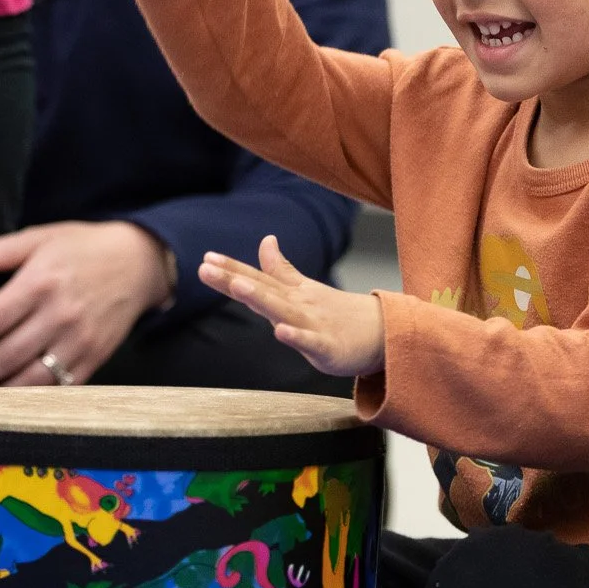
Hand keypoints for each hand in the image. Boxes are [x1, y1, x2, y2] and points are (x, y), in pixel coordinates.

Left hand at [0, 221, 172, 388]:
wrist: (140, 263)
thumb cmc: (85, 248)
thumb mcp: (44, 237)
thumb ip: (4, 249)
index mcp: (42, 282)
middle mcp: (60, 313)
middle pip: (9, 353)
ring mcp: (80, 338)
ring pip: (34, 376)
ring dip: (2, 391)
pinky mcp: (96, 355)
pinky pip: (62, 384)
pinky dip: (36, 396)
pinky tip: (15, 400)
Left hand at [198, 235, 383, 377]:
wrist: (383, 333)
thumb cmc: (339, 313)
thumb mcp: (305, 290)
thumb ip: (280, 269)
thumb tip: (265, 240)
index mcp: (292, 295)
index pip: (257, 279)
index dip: (231, 269)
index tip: (205, 259)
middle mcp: (300, 305)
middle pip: (263, 291)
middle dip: (235, 280)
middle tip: (207, 267)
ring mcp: (314, 324)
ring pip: (284, 311)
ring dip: (261, 298)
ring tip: (239, 286)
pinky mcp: (329, 347)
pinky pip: (311, 342)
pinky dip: (296, 337)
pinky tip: (280, 331)